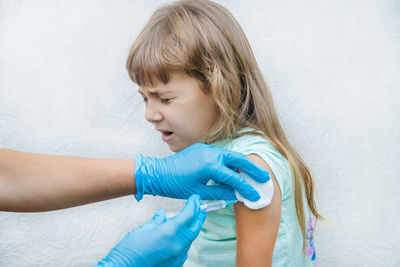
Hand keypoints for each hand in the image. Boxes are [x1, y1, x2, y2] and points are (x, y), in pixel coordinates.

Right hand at [96, 195, 205, 266]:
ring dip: (190, 229)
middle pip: (195, 227)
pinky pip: (184, 250)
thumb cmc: (129, 250)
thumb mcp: (143, 229)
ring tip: (189, 221)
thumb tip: (162, 214)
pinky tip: (178, 237)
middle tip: (200, 207)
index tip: (195, 198)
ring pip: (190, 239)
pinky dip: (183, 241)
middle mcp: (177, 245)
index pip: (188, 215)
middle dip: (199, 216)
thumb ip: (157, 221)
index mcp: (169, 232)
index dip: (193, 205)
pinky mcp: (175, 264)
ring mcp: (177, 256)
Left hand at [134, 142, 269, 200]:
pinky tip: (233, 168)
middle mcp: (210, 153)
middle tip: (264, 177)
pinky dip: (229, 161)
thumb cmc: (176, 185)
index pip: (234, 178)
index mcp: (210, 166)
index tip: (255, 196)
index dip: (246, 188)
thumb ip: (219, 192)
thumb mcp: (199, 192)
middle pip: (238, 159)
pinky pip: (220, 153)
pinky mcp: (202, 148)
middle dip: (252, 168)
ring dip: (241, 163)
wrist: (158, 173)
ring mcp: (206, 149)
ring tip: (252, 172)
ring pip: (230, 155)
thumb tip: (234, 194)